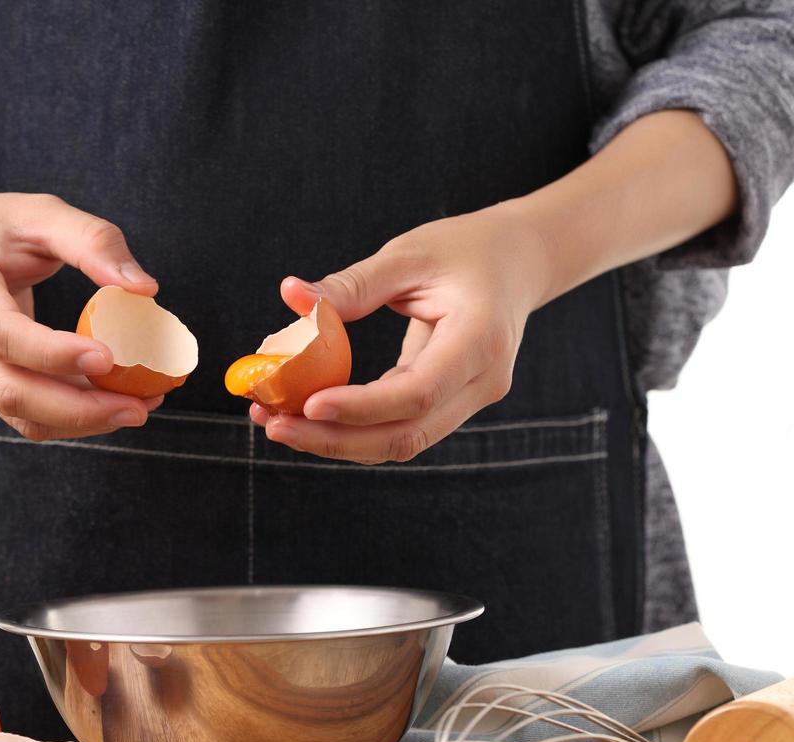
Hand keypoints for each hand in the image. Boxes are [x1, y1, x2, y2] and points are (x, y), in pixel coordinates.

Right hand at [0, 191, 162, 441]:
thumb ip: (93, 241)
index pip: (0, 333)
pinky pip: (23, 414)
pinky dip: (69, 418)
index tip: (109, 358)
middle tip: (138, 407)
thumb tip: (145, 289)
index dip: (52, 354)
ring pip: (17, 413)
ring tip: (135, 409)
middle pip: (7, 390)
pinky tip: (110, 404)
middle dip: (76, 408)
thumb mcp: (42, 212)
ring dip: (79, 420)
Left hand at [254, 206, 552, 463]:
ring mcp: (470, 399)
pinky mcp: (451, 404)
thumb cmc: (467, 248)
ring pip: (401, 442)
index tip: (307, 404)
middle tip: (273, 425)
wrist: (520, 262)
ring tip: (276, 423)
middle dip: (335, 439)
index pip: (418, 392)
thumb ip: (352, 284)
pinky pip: (399, 428)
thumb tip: (290, 296)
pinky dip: (353, 428)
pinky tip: (306, 414)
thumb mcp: (409, 254)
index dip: (361, 407)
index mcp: (481, 340)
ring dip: (337, 441)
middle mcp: (483, 382)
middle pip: (406, 434)